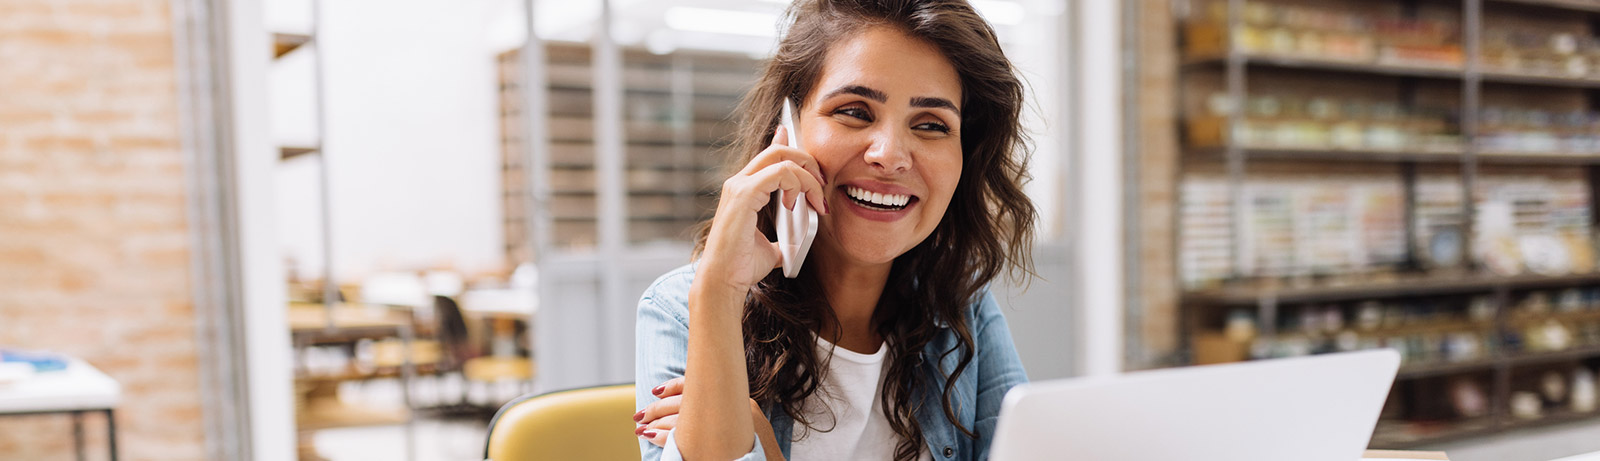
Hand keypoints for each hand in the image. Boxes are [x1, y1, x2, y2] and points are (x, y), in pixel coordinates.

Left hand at [637, 377, 780, 458]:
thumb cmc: (756, 446)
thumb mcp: (745, 419)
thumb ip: (725, 408)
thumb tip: (700, 406)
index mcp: (735, 397)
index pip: (697, 383)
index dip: (673, 386)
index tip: (656, 391)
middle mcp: (729, 407)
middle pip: (683, 402)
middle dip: (657, 408)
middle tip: (640, 414)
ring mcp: (723, 425)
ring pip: (679, 420)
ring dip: (656, 424)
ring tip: (641, 428)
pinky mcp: (715, 444)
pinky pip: (681, 438)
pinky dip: (664, 438)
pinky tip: (652, 438)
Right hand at [697, 125, 828, 292]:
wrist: (724, 281)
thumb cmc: (741, 267)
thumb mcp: (770, 249)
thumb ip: (782, 241)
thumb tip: (795, 245)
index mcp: (744, 190)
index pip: (768, 156)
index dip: (789, 146)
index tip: (813, 164)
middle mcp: (739, 183)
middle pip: (778, 150)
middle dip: (807, 162)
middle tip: (822, 185)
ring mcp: (739, 186)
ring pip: (782, 158)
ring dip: (807, 176)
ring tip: (816, 200)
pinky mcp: (744, 194)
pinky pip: (779, 173)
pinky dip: (796, 184)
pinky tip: (795, 205)